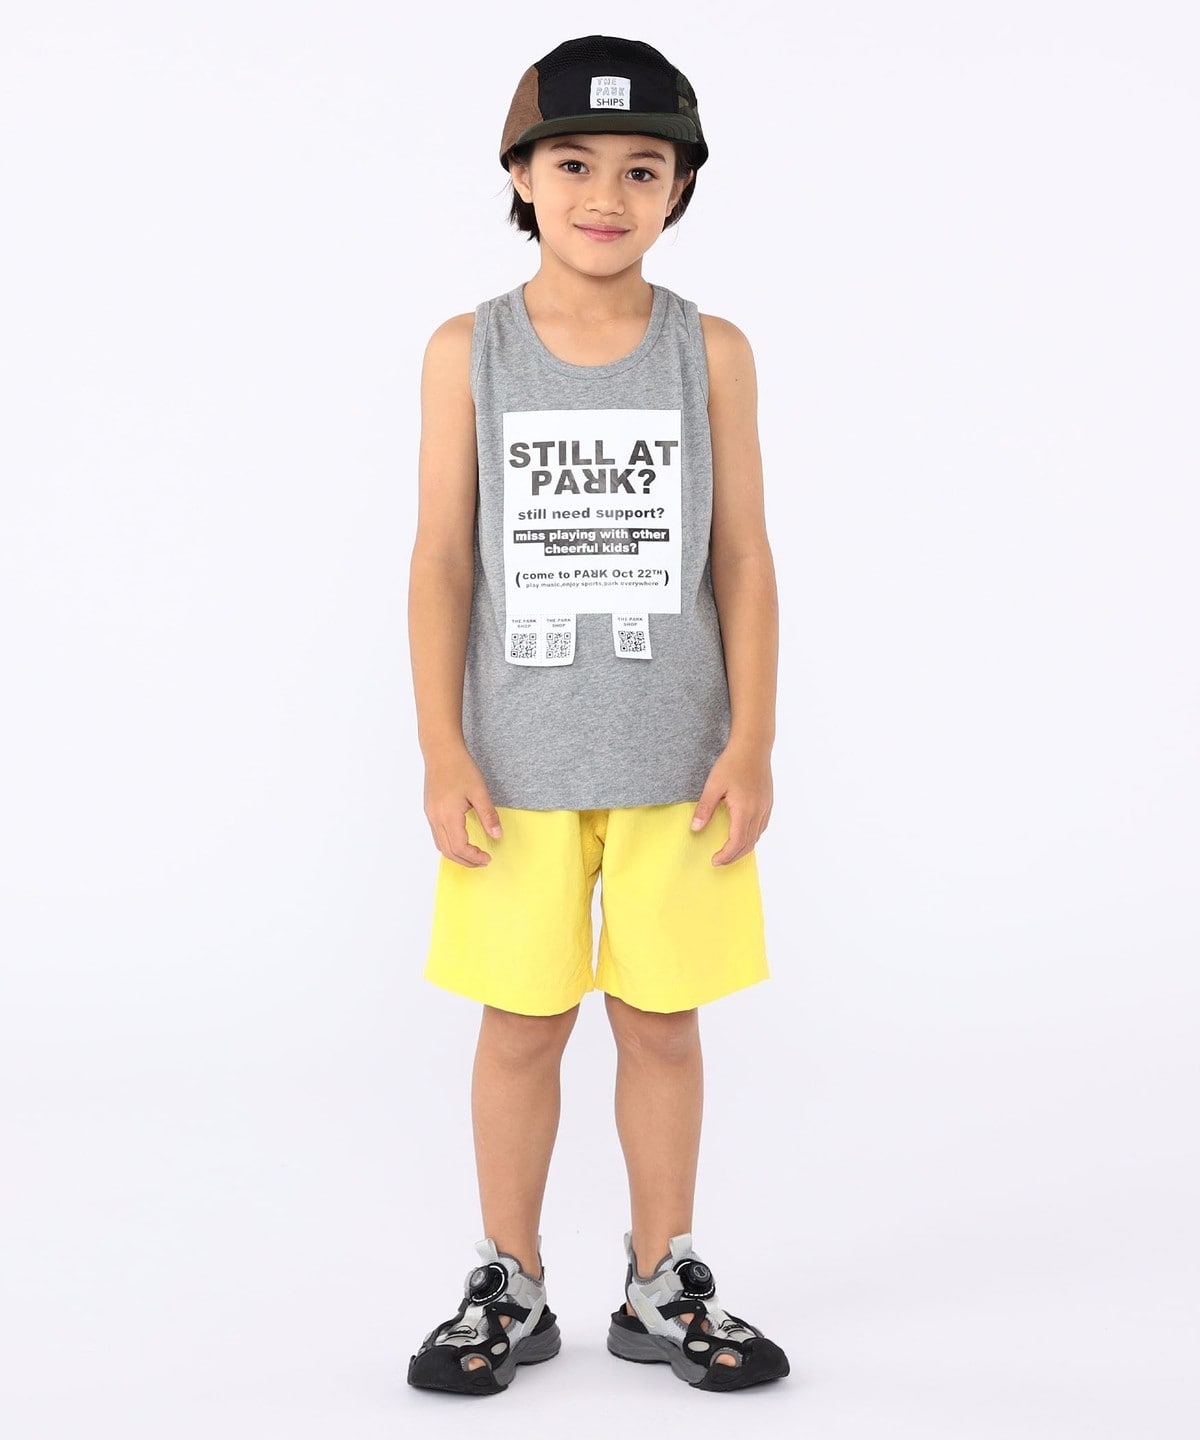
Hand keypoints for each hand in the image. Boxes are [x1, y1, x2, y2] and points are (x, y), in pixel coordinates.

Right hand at [423, 744, 503, 867]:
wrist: (441, 751)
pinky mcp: (429, 810)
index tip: (487, 858)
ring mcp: (430, 814)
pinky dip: (449, 844)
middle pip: (448, 851)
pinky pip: (437, 835)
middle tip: (482, 861)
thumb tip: (497, 835)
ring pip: (440, 845)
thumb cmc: (460, 768)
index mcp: (448, 816)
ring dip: (456, 854)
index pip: (459, 847)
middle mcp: (435, 818)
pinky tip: (461, 839)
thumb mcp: (479, 791)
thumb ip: (488, 815)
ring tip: (473, 854)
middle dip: (465, 861)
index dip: (474, 857)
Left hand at [690, 741, 772, 864]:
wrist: (753, 746)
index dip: (726, 855)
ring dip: (744, 848)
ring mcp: (765, 807)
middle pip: (748, 844)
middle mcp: (758, 812)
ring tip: (730, 851)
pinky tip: (743, 834)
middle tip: (719, 861)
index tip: (714, 860)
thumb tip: (696, 828)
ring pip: (757, 836)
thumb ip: (705, 808)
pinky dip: (752, 836)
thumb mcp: (713, 785)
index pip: (737, 842)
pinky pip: (762, 826)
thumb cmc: (733, 763)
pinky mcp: (768, 801)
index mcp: (745, 810)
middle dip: (734, 856)